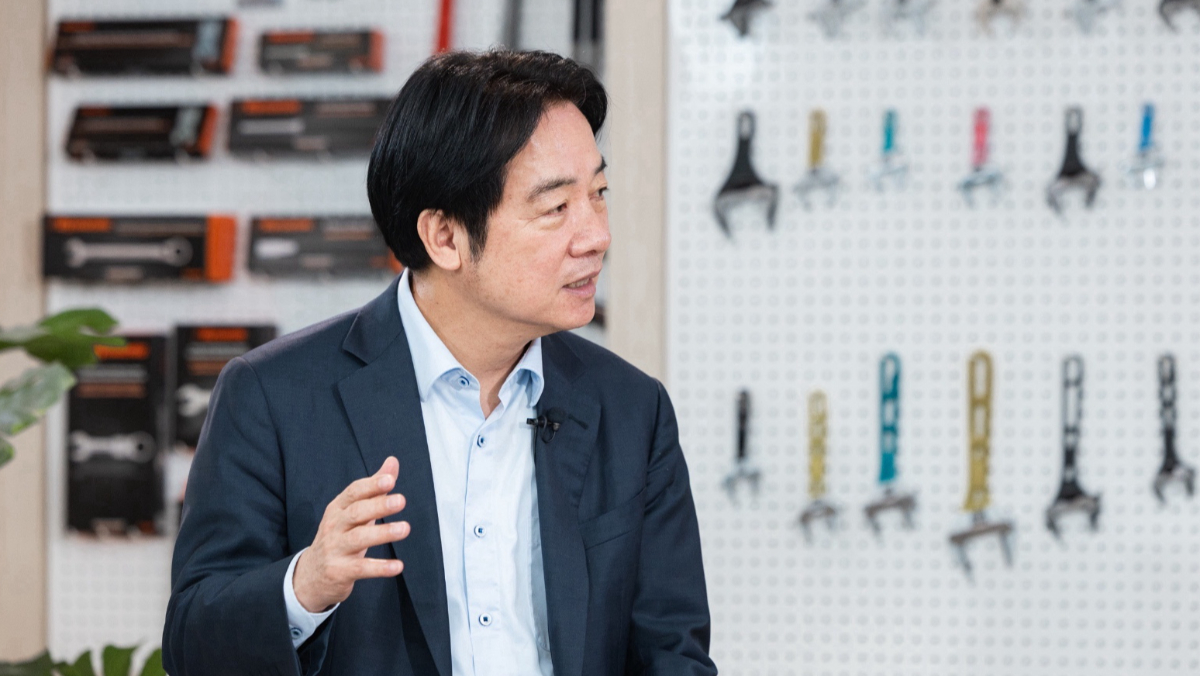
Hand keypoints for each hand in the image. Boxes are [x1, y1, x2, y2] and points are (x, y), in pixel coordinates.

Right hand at [293, 456, 408, 612]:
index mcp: (338, 508)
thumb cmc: (339, 536)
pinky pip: (361, 568)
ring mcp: (335, 549)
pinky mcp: (339, 571)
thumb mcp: (352, 511)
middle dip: (378, 506)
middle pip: (356, 513)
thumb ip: (374, 488)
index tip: (390, 480)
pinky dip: (380, 568)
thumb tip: (393, 461)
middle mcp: (334, 526)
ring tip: (405, 528)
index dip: (371, 485)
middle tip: (401, 500)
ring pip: (358, 539)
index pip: (353, 492)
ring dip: (382, 533)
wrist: (310, 575)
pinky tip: (398, 566)